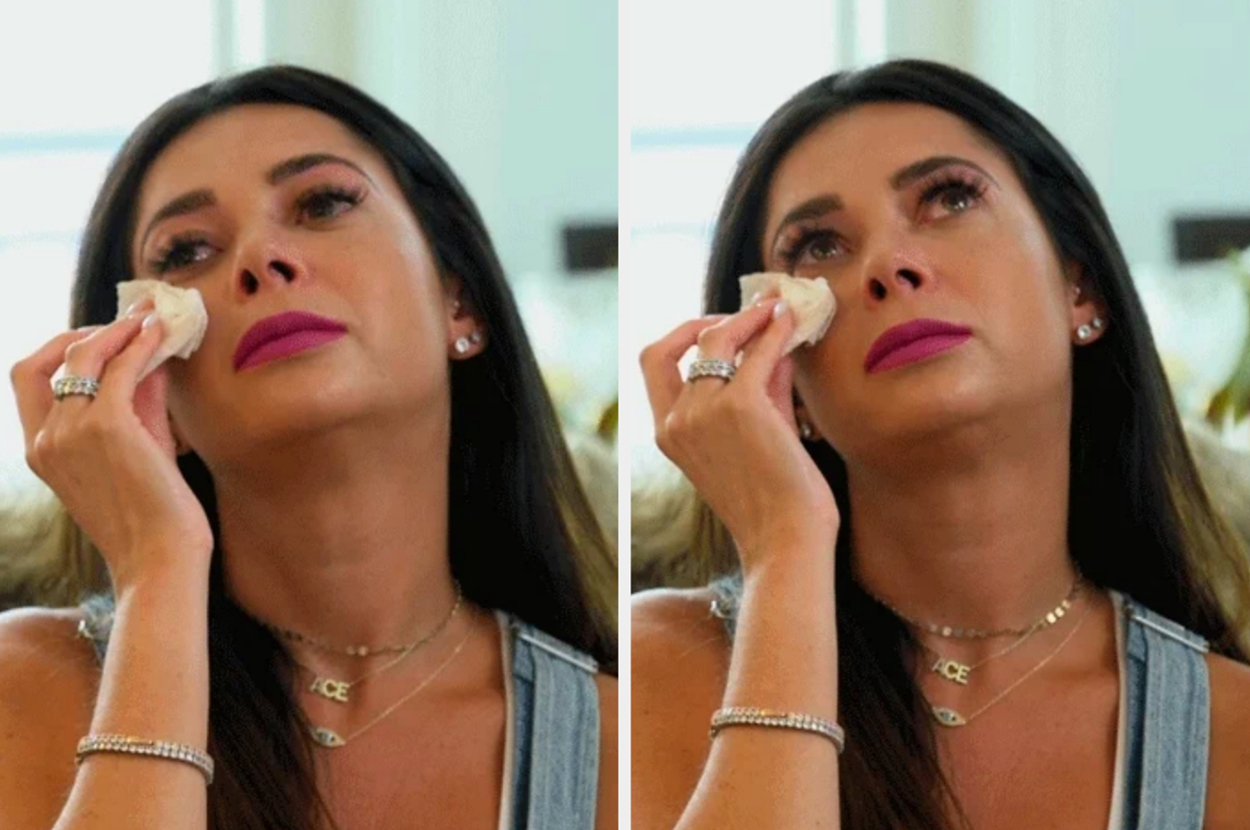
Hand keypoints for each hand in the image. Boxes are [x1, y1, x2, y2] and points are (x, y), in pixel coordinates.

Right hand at [10, 299, 214, 592]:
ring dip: (118, 330)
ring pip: (83, 356)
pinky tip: (162, 333)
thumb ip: (136, 404)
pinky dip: (141, 343)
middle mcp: (44, 438)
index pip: (27, 379)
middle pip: (44, 359)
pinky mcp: (105, 426)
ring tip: (151, 318)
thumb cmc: (153, 514)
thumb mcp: (134, 450)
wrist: (160, 558)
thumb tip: (151, 355)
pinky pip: (120, 367)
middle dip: (85, 332)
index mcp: (39, 450)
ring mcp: (69, 431)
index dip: (59, 348)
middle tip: (127, 322)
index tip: (98, 336)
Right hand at [640, 296, 839, 572]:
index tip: (716, 328)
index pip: (654, 366)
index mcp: (668, 434)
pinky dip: (774, 330)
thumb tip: (775, 341)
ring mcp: (702, 412)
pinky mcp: (739, 406)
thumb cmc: (775, 501)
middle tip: (749, 315)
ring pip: (717, 339)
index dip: (681, 337)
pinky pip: (758, 351)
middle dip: (708, 320)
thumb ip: (762, 388)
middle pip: (674, 344)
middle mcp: (675, 420)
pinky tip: (791, 322)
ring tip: (779, 311)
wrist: (786, 541)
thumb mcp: (758, 435)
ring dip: (748, 318)